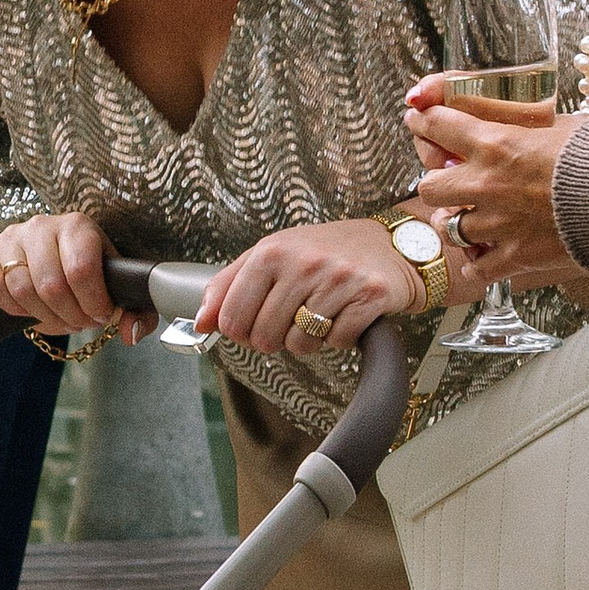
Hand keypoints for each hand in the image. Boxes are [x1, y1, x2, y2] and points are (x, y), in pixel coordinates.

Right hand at [0, 210, 149, 343]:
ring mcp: (11, 237)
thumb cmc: (91, 272)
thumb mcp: (119, 287)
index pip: (81, 269)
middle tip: (80, 321)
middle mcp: (42, 225)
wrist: (57, 255)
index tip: (100, 314)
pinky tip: (30, 308)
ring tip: (59, 317)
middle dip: (69, 315)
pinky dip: (12, 308)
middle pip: (50, 285)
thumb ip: (138, 312)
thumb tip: (131, 333)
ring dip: (43, 316)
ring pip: (21, 289)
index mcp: (78, 226)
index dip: (92, 303)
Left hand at [196, 216, 419, 359]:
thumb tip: (200, 323)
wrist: (388, 245)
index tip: (251, 327)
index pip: (232, 318)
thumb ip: (228, 286)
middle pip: (264, 337)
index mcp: (270, 252)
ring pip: (300, 344)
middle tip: (291, 319)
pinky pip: (336, 342)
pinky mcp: (369, 297)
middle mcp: (303, 262)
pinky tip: (343, 316)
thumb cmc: (324, 252)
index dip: (240, 333)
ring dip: (308, 340)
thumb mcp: (270, 255)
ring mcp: (337, 279)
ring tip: (319, 314)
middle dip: (275, 339)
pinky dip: (338, 338)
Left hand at [404, 81, 574, 285]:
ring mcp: (499, 225)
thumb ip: (512, 118)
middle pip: (428, 186)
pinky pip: (476, 269)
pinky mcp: (517, 257)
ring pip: (447, 228)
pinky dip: (477, 262)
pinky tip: (485, 254)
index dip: (423, 123)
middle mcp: (488, 184)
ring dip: (456, 222)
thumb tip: (482, 112)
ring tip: (470, 219)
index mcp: (497, 143)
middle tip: (450, 181)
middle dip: (438, 182)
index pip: (436, 126)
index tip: (419, 122)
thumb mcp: (555, 119)